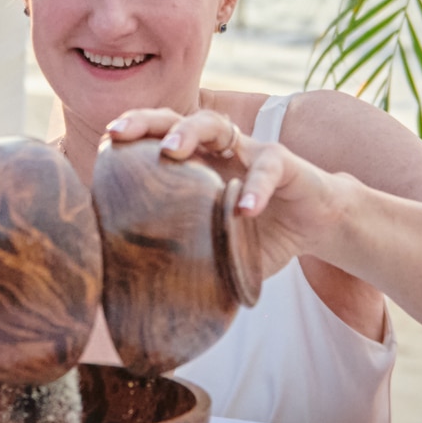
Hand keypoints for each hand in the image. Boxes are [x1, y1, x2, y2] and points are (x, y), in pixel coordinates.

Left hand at [104, 105, 334, 277]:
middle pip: (177, 118)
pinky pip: (266, 169)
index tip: (104, 143)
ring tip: (170, 152)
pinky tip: (244, 211)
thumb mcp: (219, 247)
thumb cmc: (260, 233)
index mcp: (197, 163)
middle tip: (119, 132)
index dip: (132, 136)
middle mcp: (218, 149)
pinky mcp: (283, 163)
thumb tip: (144, 304)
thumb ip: (190, 261)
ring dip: (189, 133)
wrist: (317, 224)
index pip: (158, 138)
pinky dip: (255, 189)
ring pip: (215, 125)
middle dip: (146, 121)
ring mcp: (249, 151)